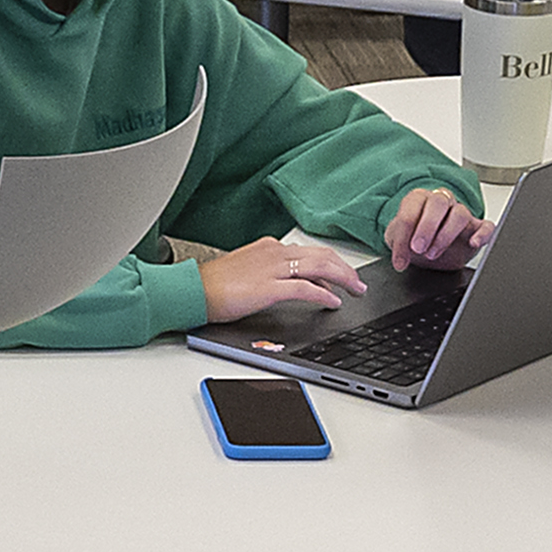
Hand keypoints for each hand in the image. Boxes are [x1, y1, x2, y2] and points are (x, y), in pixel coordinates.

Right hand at [190, 232, 372, 326]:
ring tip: (355, 291)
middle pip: (322, 256)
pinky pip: (306, 288)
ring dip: (343, 279)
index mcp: (269, 248)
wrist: (192, 290)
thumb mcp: (246, 271)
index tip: (342, 274)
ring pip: (320, 268)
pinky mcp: (270, 287)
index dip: (332, 263)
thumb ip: (270, 274)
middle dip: (345, 269)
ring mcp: (273, 269)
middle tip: (358, 284)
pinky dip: (324, 295)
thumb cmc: (213, 285)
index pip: (309, 252)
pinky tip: (334, 303)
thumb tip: (290, 285)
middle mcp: (275, 253)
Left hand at [385, 184, 487, 269]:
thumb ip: (398, 246)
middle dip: (426, 227)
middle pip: (438, 203)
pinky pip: (486, 226)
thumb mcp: (399, 243)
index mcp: (419, 200)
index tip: (401, 256)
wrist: (428, 253)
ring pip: (459, 214)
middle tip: (418, 248)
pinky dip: (482, 234)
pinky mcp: (476, 228)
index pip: (412, 207)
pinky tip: (473, 243)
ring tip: (433, 253)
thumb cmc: (414, 242)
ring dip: (446, 235)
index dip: (404, 232)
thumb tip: (400, 260)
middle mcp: (441, 202)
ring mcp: (460, 213)